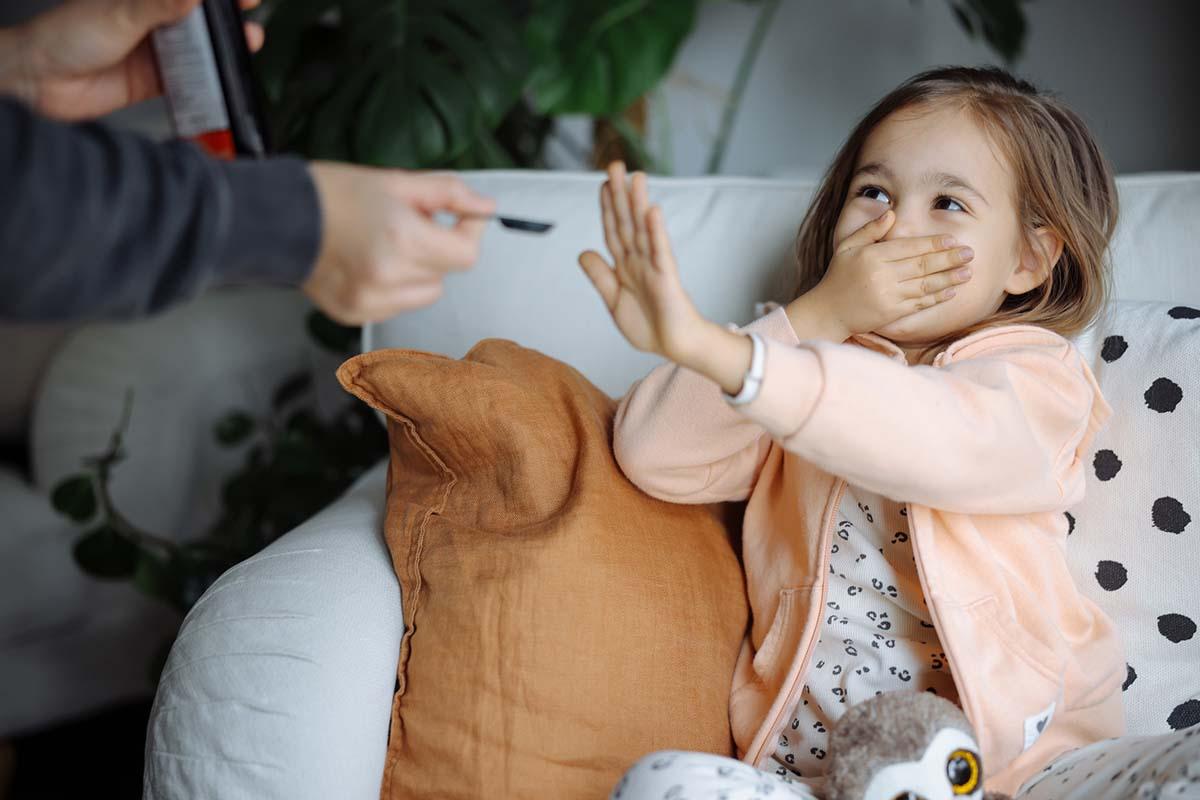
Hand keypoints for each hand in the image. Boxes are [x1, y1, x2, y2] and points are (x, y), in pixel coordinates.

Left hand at [5, 0, 264, 121]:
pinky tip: (224, 78)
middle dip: (226, 15)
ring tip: (247, 43)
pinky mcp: (157, 79)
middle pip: (199, 16)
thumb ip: (160, 4)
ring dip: (224, 47)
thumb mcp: (119, 14)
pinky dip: (209, 80)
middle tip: (248, 13)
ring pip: (200, 46)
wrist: (42, 84)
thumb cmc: (65, 37)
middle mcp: (151, 18)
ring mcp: (156, 49)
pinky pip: (192, 79)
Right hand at [302, 163, 494, 324]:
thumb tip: (485, 208)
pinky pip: (398, 305)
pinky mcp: (356, 314)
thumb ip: (449, 194)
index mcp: (402, 239)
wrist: (277, 217)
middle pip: (446, 274)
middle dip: (437, 248)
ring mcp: (371, 301)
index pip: (467, 255)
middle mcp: (389, 276)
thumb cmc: (333, 194)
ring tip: (384, 245)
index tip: (461, 218)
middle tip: (408, 224)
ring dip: (417, 271)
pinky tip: (367, 264)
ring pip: (425, 293)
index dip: (468, 233)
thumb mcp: (397, 182)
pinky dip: (393, 287)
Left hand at [578, 161, 707, 362]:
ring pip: (643, 230)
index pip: (614, 230)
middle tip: (615, 165)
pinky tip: (652, 212)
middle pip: (627, 222)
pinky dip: (656, 232)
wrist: (675, 346)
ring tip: (636, 177)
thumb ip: (600, 276)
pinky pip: (660, 251)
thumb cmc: (649, 326)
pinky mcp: (667, 278)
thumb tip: (583, 252)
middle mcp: (640, 260)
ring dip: (639, 204)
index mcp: (626, 265)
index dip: (607, 208)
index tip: (602, 184)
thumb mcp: (614, 301)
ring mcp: (654, 266)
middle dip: (620, 195)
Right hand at [806, 209, 974, 338]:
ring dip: (949, 278)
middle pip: (922, 265)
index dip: (932, 244)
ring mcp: (888, 296)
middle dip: (948, 259)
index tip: (952, 240)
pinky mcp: (892, 314)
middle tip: (970, 253)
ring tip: (968, 271)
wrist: (827, 312)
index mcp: (872, 257)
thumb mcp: (847, 247)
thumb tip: (891, 212)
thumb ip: (870, 230)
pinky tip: (952, 290)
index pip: (909, 247)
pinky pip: (919, 304)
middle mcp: (882, 276)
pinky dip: (937, 297)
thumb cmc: (837, 277)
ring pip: (925, 285)